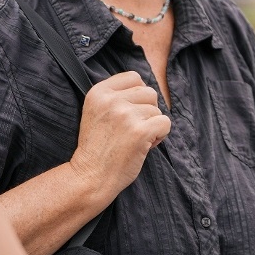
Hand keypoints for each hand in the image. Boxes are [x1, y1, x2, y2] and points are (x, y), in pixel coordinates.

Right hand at [68, 71, 170, 198]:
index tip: (127, 113)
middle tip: (131, 130)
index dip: (137, 95)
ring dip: (151, 125)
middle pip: (149, 92)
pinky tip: (145, 145)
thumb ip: (117, 95)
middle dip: (146, 111)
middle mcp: (111, 100)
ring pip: (157, 110)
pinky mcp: (140, 131)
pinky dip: (160, 135)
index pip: (133, 77)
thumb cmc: (98, 147)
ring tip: (134, 140)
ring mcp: (125, 115)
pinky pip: (165, 123)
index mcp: (98, 92)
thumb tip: (148, 88)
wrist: (89, 177)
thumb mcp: (97, 111)